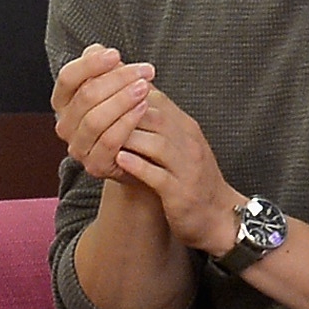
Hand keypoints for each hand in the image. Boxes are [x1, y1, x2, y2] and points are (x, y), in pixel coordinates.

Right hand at [50, 43, 153, 179]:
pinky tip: (144, 108)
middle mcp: (64, 125)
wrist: (139, 152)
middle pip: (86, 96)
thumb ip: (102, 68)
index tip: (116, 54)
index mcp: (63, 102)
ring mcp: (77, 147)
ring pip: (95, 119)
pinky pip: (109, 141)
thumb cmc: (124, 112)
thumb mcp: (114, 87)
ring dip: (122, 100)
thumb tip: (97, 50)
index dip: (91, 64)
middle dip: (118, 80)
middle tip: (146, 71)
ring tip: (145, 87)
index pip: (68, 78)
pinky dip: (127, 123)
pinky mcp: (94, 165)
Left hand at [111, 85, 242, 253]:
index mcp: (185, 128)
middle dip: (121, 112)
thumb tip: (129, 98)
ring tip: (98, 135)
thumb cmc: (191, 177)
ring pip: (156, 143)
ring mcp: (186, 167)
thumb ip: (158, 122)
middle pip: (155, 117)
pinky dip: (138, 166)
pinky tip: (119, 160)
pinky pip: (159, 175)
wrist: (219, 216)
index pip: (156, 100)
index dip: (126, 94)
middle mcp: (188, 143)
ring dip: (127, 137)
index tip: (97, 93)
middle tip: (90, 111)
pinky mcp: (181, 192)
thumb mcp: (178, 144)